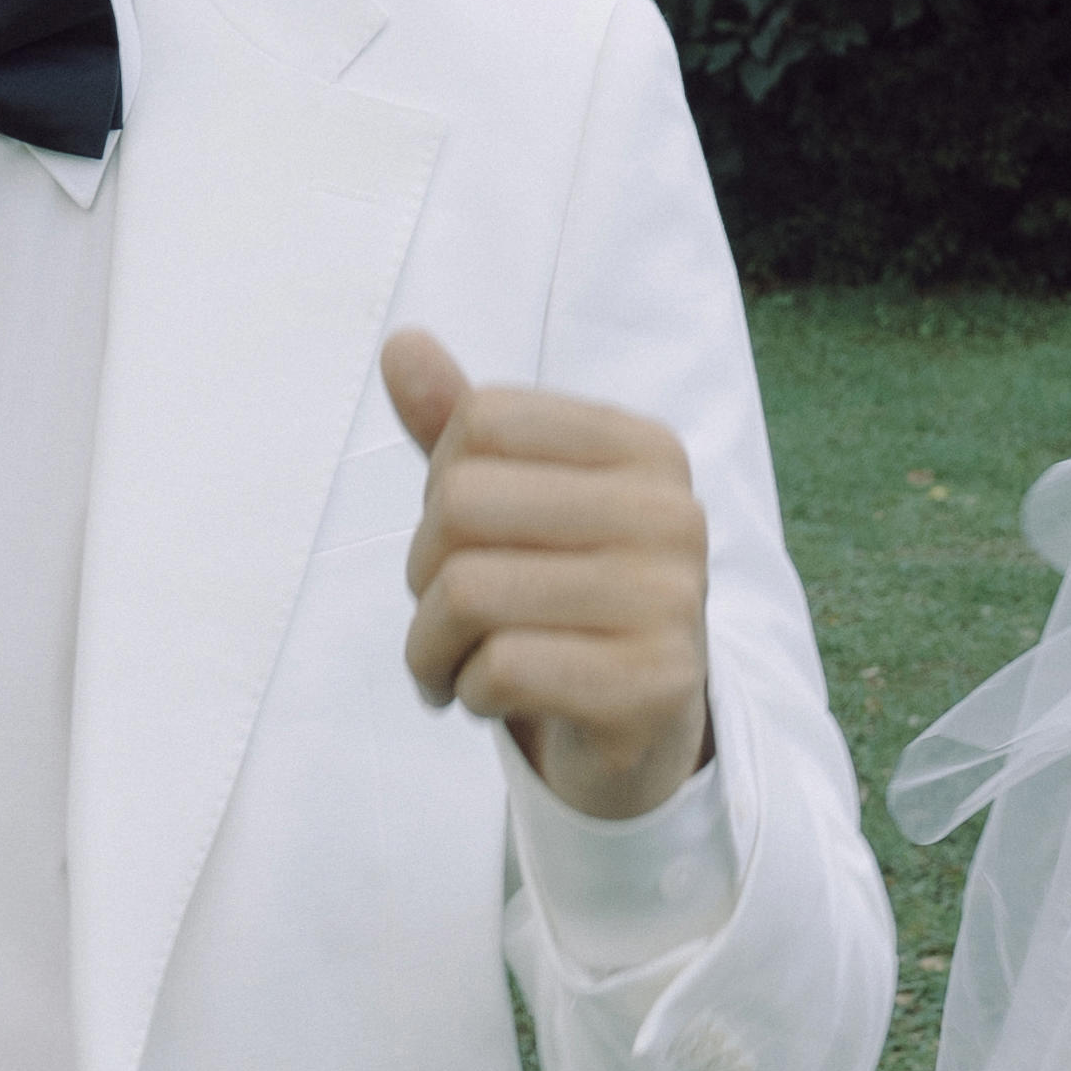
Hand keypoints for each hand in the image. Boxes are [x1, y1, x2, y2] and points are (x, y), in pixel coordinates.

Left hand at [382, 327, 713, 821]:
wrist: (640, 727)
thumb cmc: (563, 598)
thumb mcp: (518, 503)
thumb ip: (460, 426)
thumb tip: (399, 343)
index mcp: (643, 448)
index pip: (481, 421)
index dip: (441, 485)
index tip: (466, 540)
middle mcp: (670, 513)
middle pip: (462, 502)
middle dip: (424, 573)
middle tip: (448, 616)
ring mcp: (669, 601)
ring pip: (469, 592)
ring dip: (430, 647)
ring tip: (453, 665)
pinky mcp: (652, 686)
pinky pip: (500, 669)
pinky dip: (468, 692)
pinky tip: (491, 699)